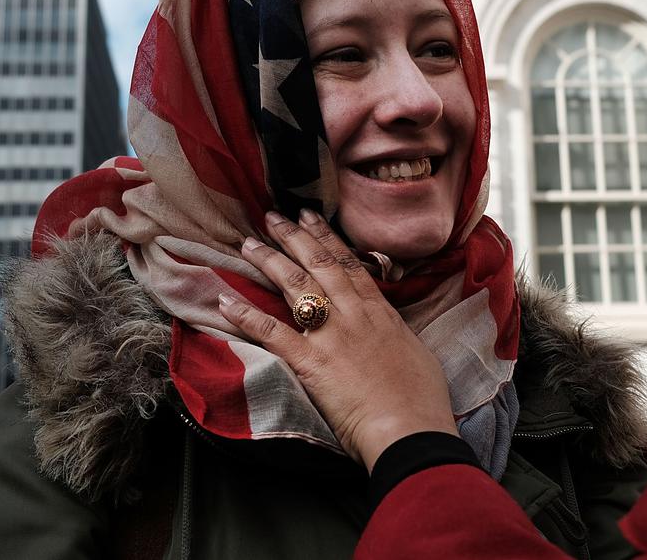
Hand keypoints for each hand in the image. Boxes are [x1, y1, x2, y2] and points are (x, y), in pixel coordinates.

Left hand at [217, 209, 457, 471]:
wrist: (411, 429)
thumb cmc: (422, 400)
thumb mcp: (416, 354)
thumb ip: (396, 335)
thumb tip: (390, 330)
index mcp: (380, 312)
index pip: (348, 264)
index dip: (325, 237)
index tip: (309, 217)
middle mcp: (354, 315)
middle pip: (318, 264)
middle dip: (292, 237)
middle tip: (272, 217)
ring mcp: (331, 335)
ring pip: (296, 286)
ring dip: (269, 262)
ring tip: (248, 244)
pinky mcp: (311, 362)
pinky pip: (272, 332)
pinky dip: (246, 316)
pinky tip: (225, 302)